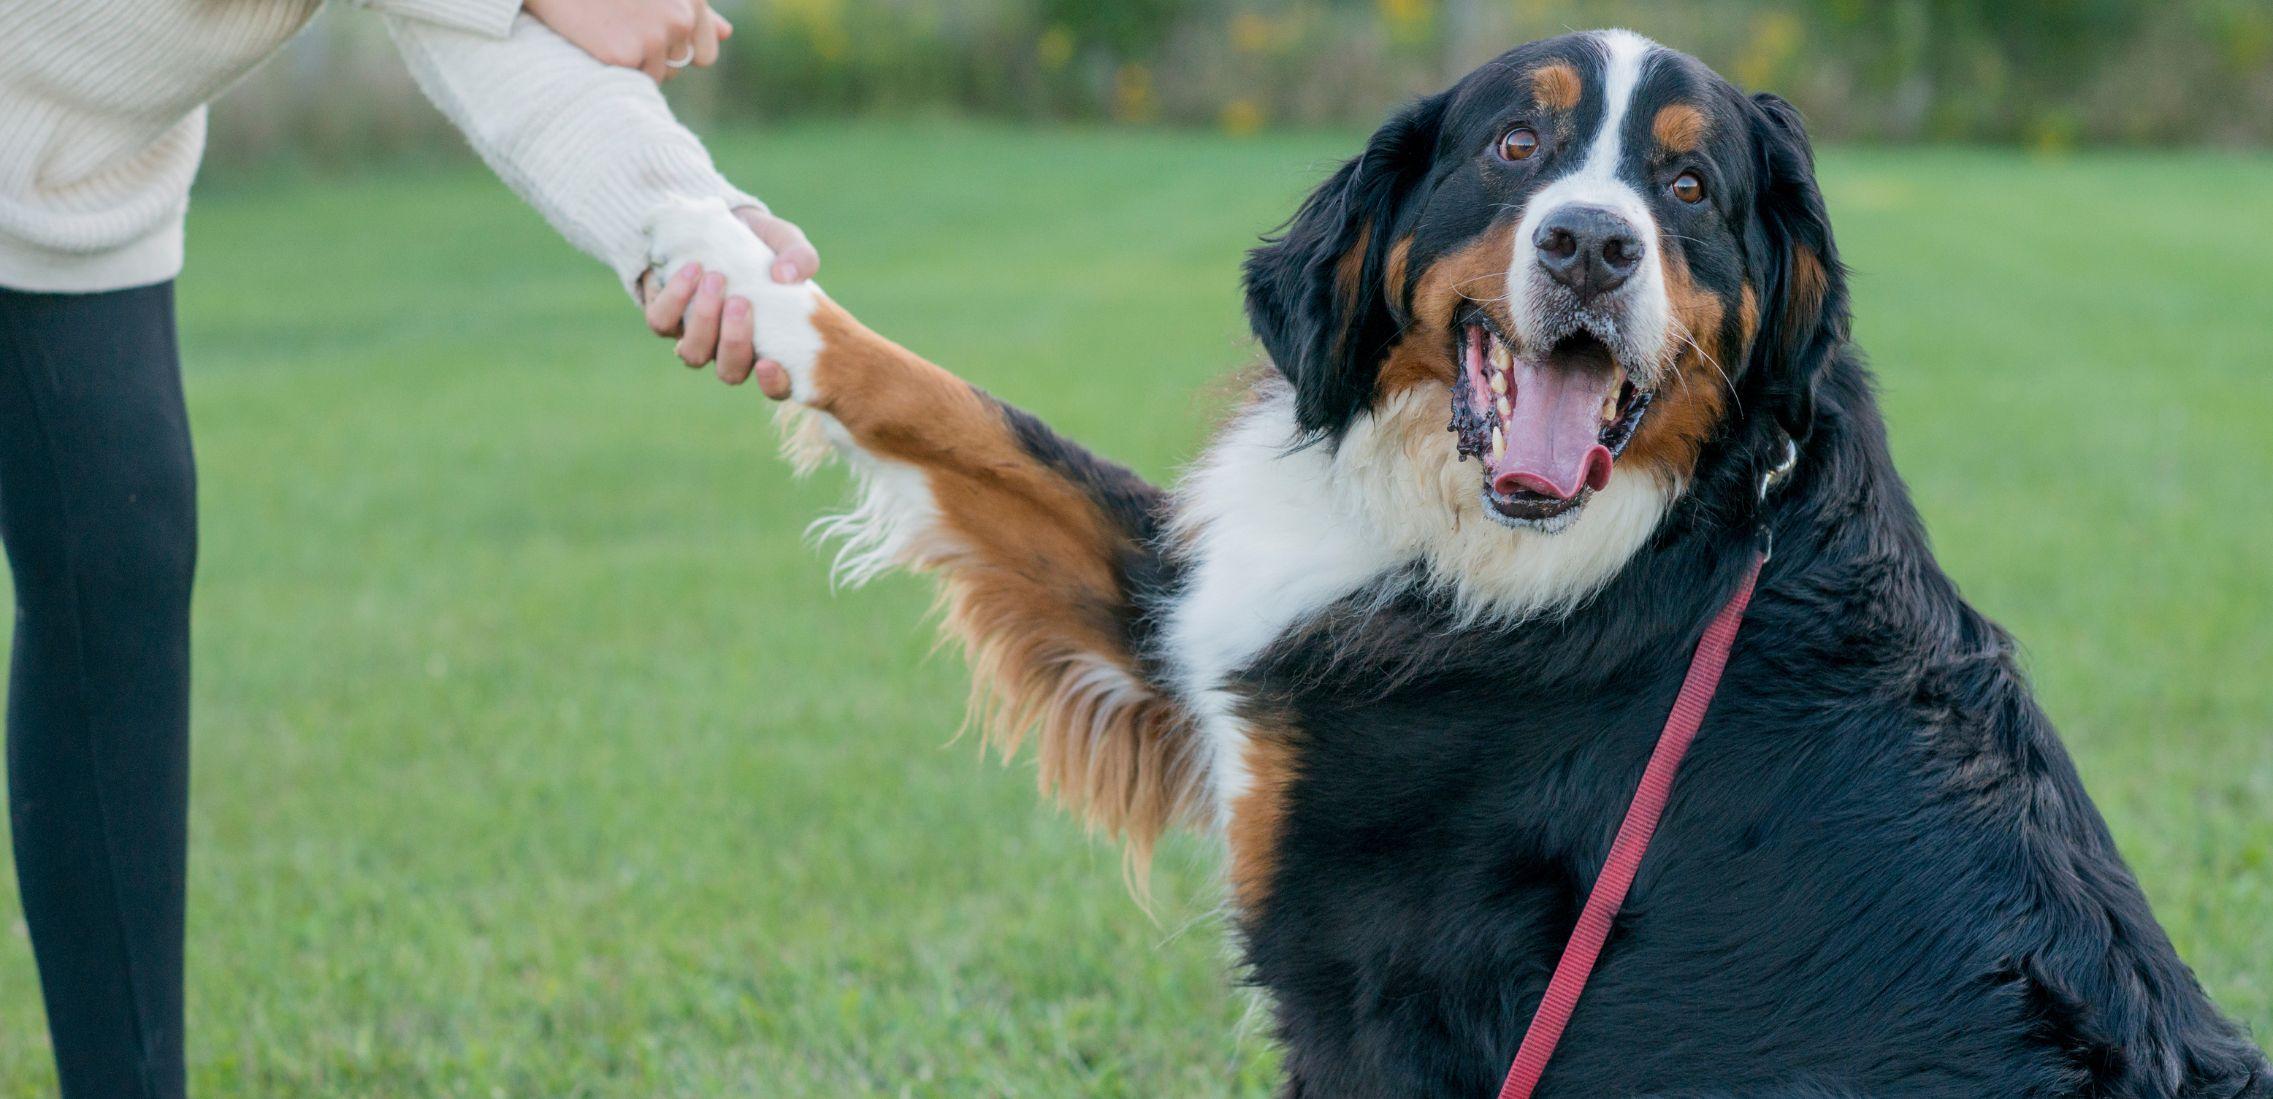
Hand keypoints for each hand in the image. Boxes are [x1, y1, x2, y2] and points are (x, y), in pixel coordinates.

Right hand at [524, 0, 732, 82]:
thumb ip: (693, 10)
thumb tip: (726, 34)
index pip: (703, 55)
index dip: (676, 54)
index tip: (649, 36)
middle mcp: (681, 18)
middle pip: (678, 67)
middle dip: (653, 55)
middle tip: (621, 24)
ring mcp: (656, 37)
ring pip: (657, 76)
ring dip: (635, 63)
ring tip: (609, 28)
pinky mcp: (627, 56)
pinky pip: (632, 81)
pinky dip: (615, 69)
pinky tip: (598, 39)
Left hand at [641, 206, 820, 390]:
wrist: (717, 224)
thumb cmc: (761, 244)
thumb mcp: (788, 243)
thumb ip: (801, 258)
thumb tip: (784, 276)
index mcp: (767, 344)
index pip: (775, 385)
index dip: (774, 385)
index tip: (769, 363)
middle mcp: (728, 350)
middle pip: (729, 372)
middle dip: (734, 341)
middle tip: (741, 301)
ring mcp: (695, 337)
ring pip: (693, 354)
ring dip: (704, 318)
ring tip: (715, 278)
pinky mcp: (664, 317)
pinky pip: (661, 322)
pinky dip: (675, 297)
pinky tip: (692, 269)